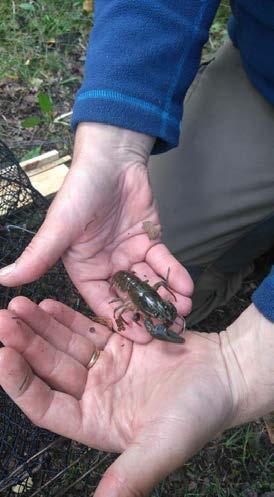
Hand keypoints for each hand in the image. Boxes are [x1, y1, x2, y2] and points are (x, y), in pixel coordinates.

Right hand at [0, 124, 192, 341]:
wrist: (111, 159)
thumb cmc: (81, 191)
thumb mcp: (59, 228)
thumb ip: (38, 256)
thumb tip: (3, 279)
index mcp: (85, 269)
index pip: (102, 302)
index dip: (120, 321)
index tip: (140, 338)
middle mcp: (108, 266)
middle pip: (130, 297)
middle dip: (149, 314)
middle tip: (170, 331)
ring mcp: (130, 254)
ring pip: (150, 283)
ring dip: (167, 297)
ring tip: (184, 313)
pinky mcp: (150, 241)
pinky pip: (164, 262)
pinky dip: (175, 274)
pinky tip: (187, 287)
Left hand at [0, 298, 272, 496]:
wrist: (226, 376)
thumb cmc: (198, 414)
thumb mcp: (162, 445)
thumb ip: (130, 477)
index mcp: (94, 423)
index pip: (45, 404)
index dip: (20, 382)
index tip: (2, 355)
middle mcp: (94, 395)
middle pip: (50, 368)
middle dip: (25, 344)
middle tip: (3, 319)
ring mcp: (105, 367)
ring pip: (64, 344)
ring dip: (41, 326)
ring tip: (18, 307)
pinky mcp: (119, 343)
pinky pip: (86, 328)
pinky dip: (67, 317)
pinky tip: (48, 305)